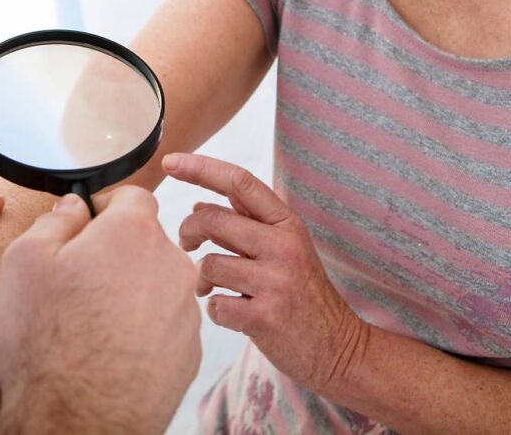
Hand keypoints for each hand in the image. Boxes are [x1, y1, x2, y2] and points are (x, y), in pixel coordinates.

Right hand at [0, 186, 201, 434]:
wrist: (74, 422)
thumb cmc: (44, 343)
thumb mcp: (24, 262)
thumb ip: (55, 221)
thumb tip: (74, 208)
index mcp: (133, 233)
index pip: (133, 196)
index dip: (104, 206)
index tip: (84, 225)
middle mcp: (171, 266)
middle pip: (146, 242)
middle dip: (115, 253)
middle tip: (77, 282)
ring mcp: (185, 313)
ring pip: (156, 284)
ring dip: (130, 292)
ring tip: (91, 323)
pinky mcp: (190, 353)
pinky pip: (165, 324)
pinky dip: (142, 330)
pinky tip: (110, 350)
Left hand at [166, 153, 369, 395]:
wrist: (339, 348)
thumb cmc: (303, 295)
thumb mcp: (285, 249)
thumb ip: (246, 225)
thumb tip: (198, 205)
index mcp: (287, 224)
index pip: (239, 182)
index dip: (200, 168)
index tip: (170, 162)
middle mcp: (283, 246)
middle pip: (211, 219)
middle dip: (188, 231)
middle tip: (187, 244)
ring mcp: (275, 282)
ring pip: (208, 264)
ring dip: (202, 279)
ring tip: (215, 290)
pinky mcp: (265, 317)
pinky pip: (215, 305)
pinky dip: (215, 310)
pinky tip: (233, 314)